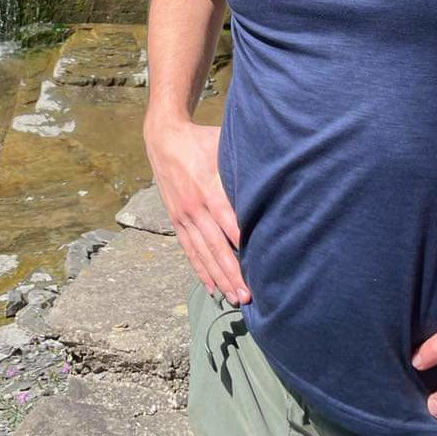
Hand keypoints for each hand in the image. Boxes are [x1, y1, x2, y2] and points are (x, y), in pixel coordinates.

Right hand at [145, 119, 250, 305]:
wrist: (163, 137)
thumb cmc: (201, 140)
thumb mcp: (223, 146)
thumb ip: (242, 164)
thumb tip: (273, 173)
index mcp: (210, 189)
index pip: (230, 223)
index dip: (243, 245)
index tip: (259, 266)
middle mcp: (195, 207)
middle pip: (216, 246)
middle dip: (233, 273)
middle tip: (248, 296)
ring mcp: (183, 215)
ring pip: (202, 253)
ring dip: (218, 278)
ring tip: (233, 298)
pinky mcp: (175, 219)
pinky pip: (188, 249)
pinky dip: (200, 269)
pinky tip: (211, 286)